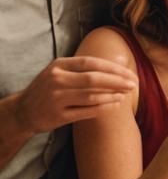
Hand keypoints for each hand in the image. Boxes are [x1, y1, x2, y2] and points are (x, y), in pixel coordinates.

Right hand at [14, 56, 136, 134]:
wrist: (23, 111)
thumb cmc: (49, 87)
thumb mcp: (60, 70)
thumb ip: (85, 67)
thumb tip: (121, 62)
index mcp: (59, 65)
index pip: (92, 63)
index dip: (113, 68)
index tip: (129, 73)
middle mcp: (57, 80)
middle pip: (94, 79)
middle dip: (117, 82)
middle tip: (134, 84)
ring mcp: (56, 99)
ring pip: (91, 96)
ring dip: (112, 95)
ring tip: (126, 94)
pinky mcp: (58, 116)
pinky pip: (86, 111)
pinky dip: (104, 107)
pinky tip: (116, 104)